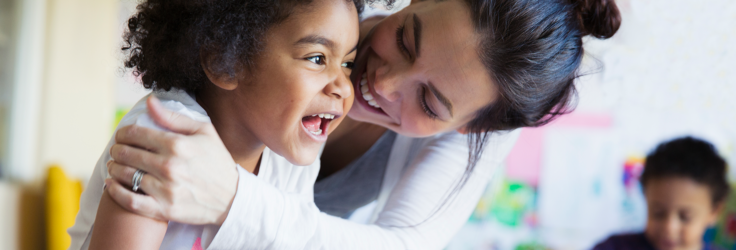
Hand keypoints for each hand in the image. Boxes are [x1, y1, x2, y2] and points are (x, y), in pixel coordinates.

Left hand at [106, 96, 237, 224]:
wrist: (233, 197)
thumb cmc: (217, 162)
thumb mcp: (204, 132)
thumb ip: (174, 117)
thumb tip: (149, 101)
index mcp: (178, 145)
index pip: (136, 134)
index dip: (123, 133)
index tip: (122, 135)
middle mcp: (170, 166)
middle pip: (126, 154)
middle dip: (117, 150)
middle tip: (117, 151)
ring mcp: (166, 189)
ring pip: (125, 176)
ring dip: (114, 169)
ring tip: (114, 166)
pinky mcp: (164, 209)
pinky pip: (130, 201)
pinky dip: (115, 192)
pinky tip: (111, 185)